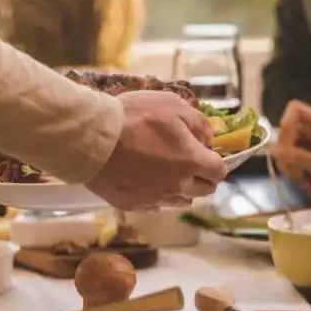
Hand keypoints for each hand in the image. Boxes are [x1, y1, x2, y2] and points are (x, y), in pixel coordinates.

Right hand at [86, 91, 227, 209]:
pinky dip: (157, 194)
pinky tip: (146, 180)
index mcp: (191, 161)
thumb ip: (198, 123)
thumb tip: (209, 138)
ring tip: (166, 171)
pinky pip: (156, 204)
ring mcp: (156, 198)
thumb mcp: (172, 105)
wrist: (91, 138)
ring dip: (181, 187)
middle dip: (202, 176)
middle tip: (188, 160)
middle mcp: (178, 185)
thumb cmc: (133, 117)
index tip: (206, 153)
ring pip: (181, 200)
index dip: (216, 161)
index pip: (219, 172)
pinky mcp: (134, 205)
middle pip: (204, 189)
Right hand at [272, 101, 310, 202]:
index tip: (285, 142)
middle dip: (285, 148)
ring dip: (286, 161)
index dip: (287, 121)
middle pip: (285, 129)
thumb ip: (299, 156)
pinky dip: (288, 168)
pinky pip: (284, 157)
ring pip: (281, 145)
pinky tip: (299, 177)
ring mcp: (304, 142)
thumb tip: (275, 151)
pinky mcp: (298, 154)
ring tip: (300, 175)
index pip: (296, 109)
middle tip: (291, 165)